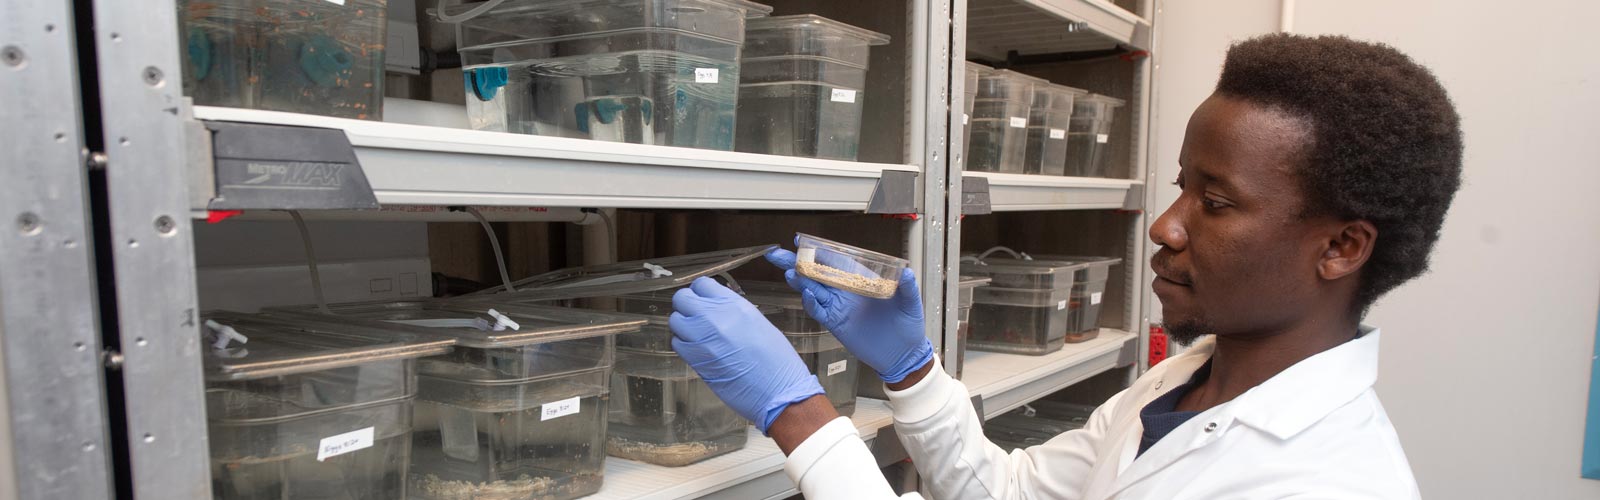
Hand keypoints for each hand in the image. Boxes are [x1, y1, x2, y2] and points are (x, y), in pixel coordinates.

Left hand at [669, 277, 824, 433]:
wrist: (778, 390)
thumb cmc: (776, 360)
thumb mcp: (757, 322)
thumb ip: (733, 312)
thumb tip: (717, 309)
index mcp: (734, 304)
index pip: (701, 284)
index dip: (700, 293)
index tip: (704, 301)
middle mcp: (714, 317)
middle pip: (682, 298)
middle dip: (686, 306)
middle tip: (696, 317)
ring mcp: (702, 338)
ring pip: (675, 320)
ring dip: (683, 326)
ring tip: (697, 335)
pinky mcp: (695, 359)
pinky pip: (677, 343)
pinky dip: (683, 345)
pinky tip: (698, 351)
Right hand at [766, 246, 932, 382]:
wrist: (902, 355)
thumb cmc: (907, 326)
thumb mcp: (910, 303)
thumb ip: (907, 288)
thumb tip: (907, 272)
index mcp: (862, 279)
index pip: (837, 261)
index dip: (820, 251)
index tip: (803, 241)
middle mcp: (846, 291)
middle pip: (817, 273)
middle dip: (796, 263)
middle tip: (779, 254)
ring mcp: (839, 307)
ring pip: (813, 290)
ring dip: (800, 281)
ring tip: (789, 272)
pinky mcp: (836, 323)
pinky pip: (819, 311)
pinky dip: (811, 303)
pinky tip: (807, 295)